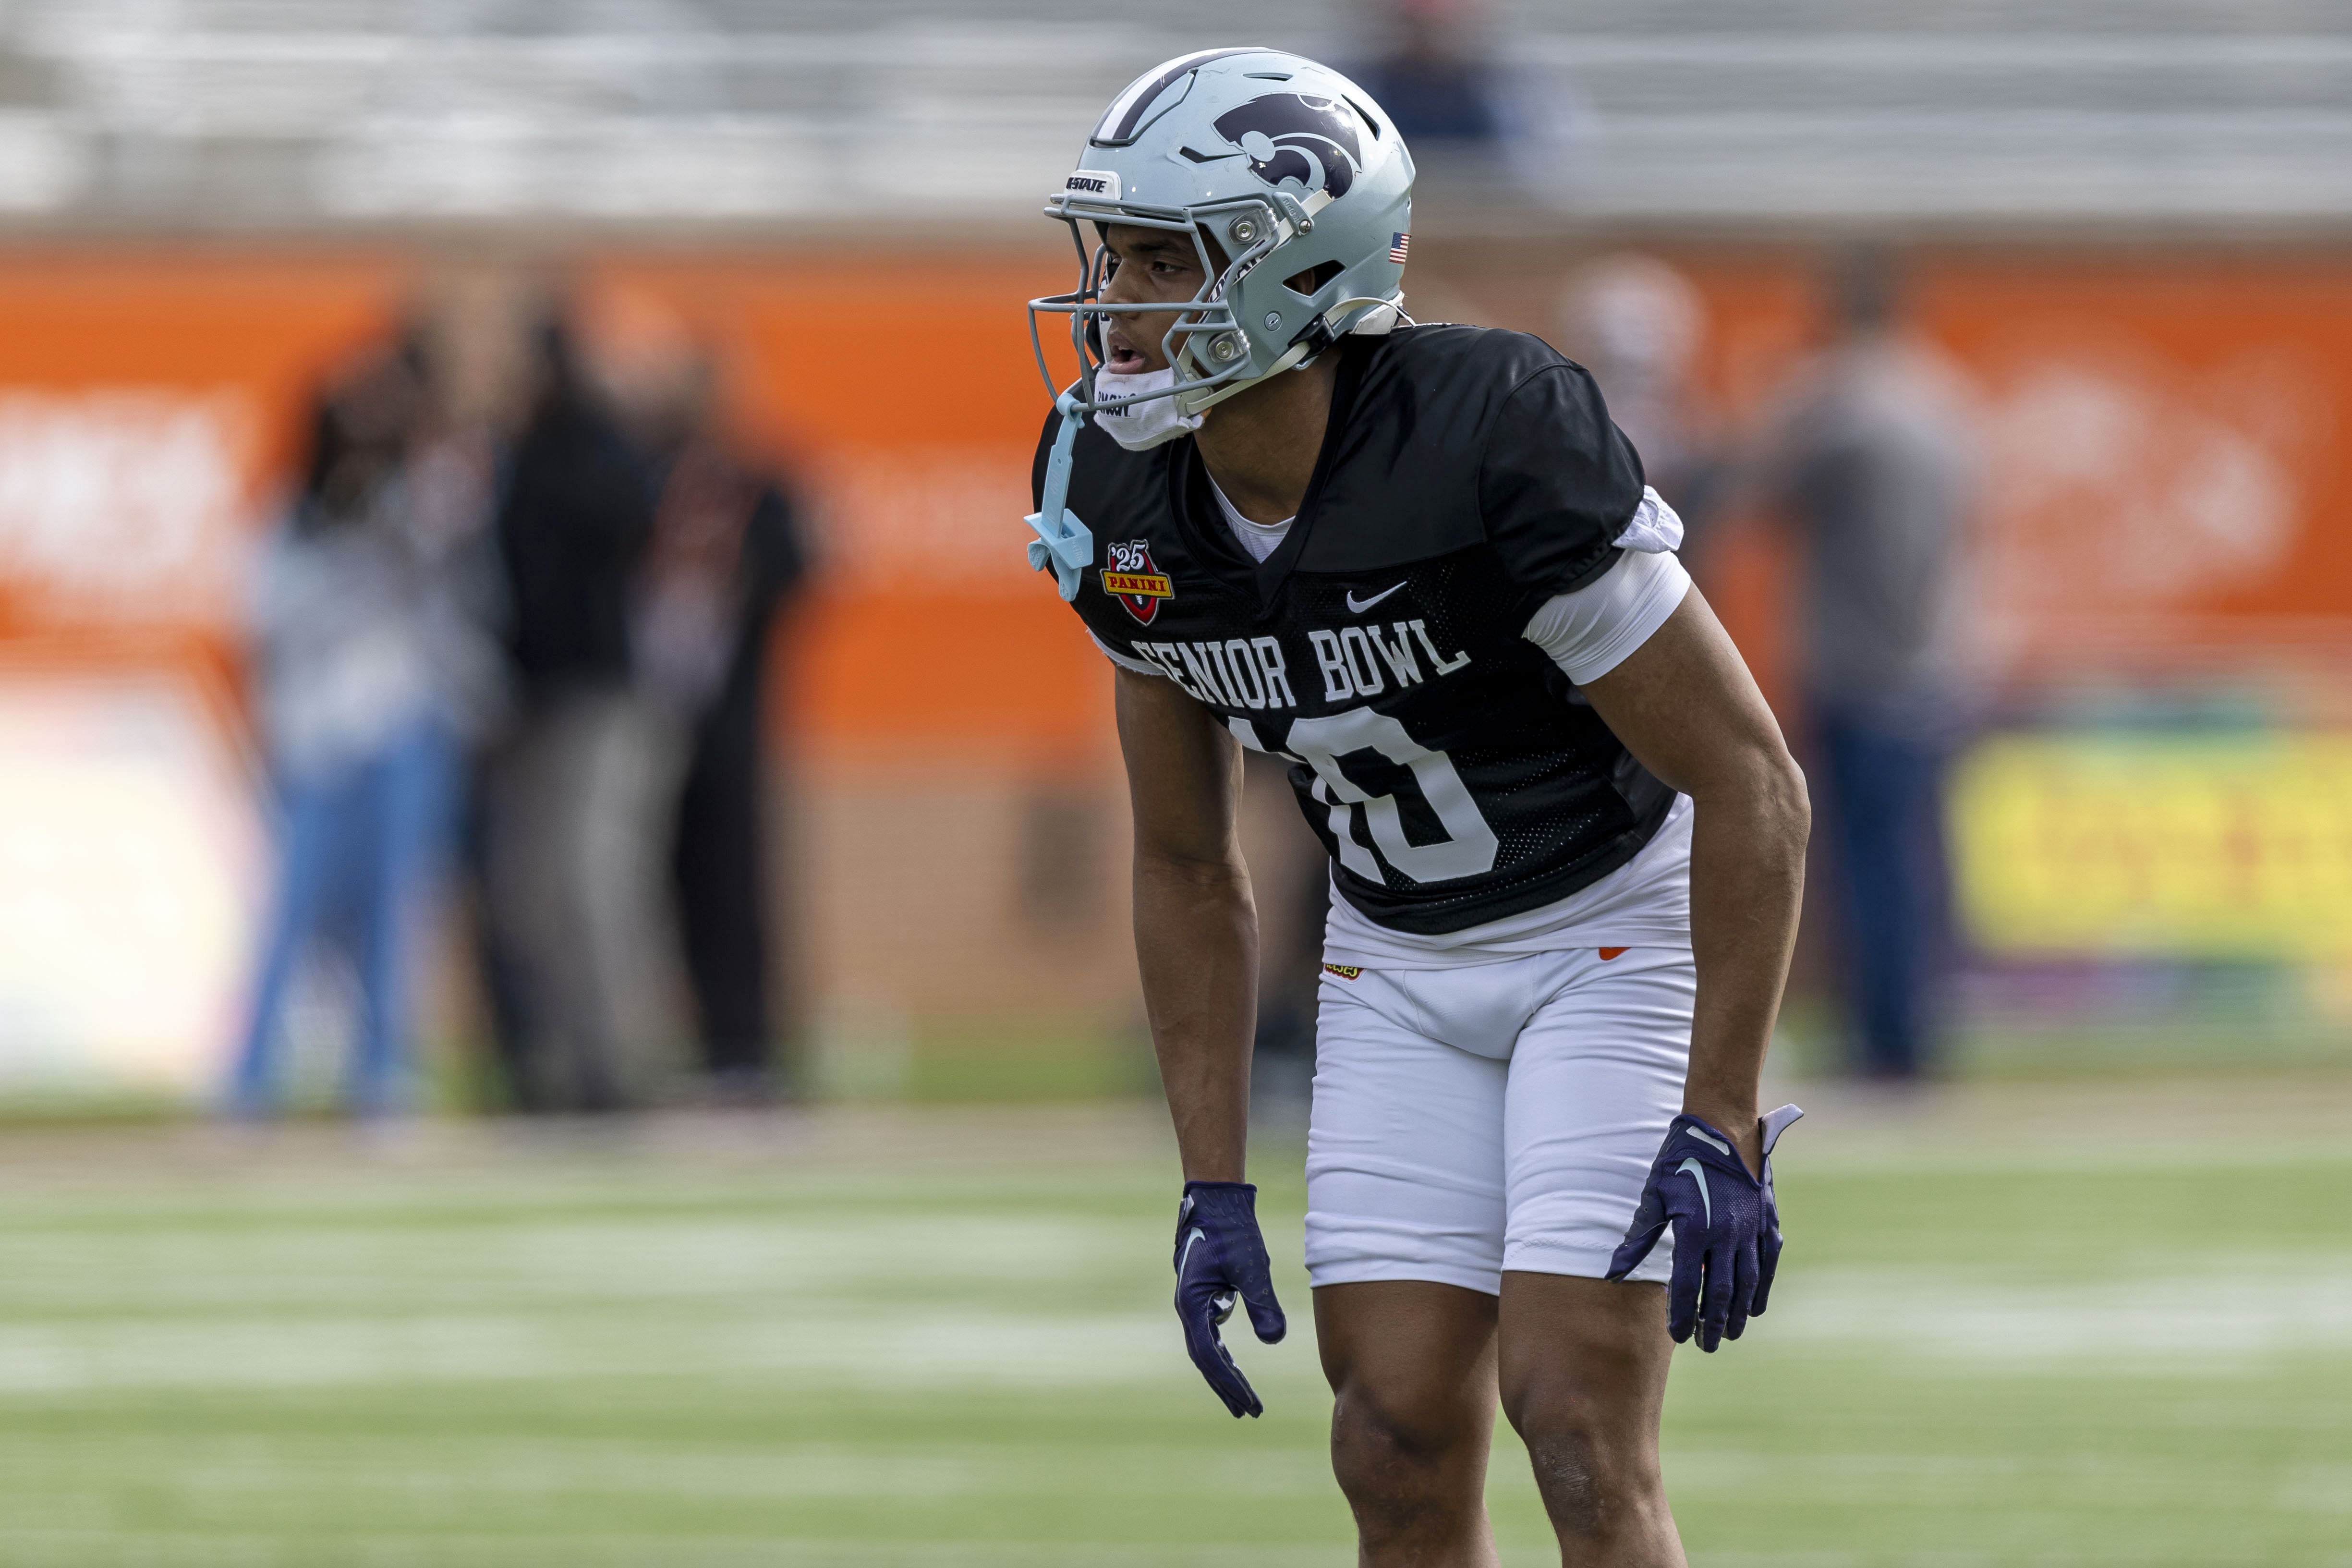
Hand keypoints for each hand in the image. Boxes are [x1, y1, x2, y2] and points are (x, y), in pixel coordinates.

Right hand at [1172, 1181, 1286, 1416]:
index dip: (1229, 1383)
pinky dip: (1220, 1351)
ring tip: (1241, 1396)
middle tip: (1248, 1412)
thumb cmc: (1232, 1230)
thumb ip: (1261, 1301)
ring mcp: (1192, 1301)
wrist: (1215, 1200)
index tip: (1249, 1405)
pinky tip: (1232, 1359)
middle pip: (1204, 1358)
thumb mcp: (1251, 1266)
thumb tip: (1274, 1340)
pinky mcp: (1201, 1294)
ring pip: (1205, 1346)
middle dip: (1225, 1386)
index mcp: (1192, 1302)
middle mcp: (1188, 1306)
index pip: (1209, 1355)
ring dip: (1222, 1371)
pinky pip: (1209, 1331)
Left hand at [1608, 1105, 1802, 1350]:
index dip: (1682, 1314)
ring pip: (1748, 1283)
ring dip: (1739, 1313)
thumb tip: (1613, 1273)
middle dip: (1714, 1323)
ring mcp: (1751, 1229)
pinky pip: (1767, 1264)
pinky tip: (1755, 1307)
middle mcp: (1726, 1234)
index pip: (1687, 1286)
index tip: (1678, 1336)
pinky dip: (1761, 1289)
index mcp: (1694, 1230)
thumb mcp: (1655, 1196)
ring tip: (1731, 1334)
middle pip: (1721, 1292)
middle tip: (1707, 1345)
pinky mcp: (1768, 1222)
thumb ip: (1638, 1238)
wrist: (1721, 1129)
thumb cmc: (1680, 1160)